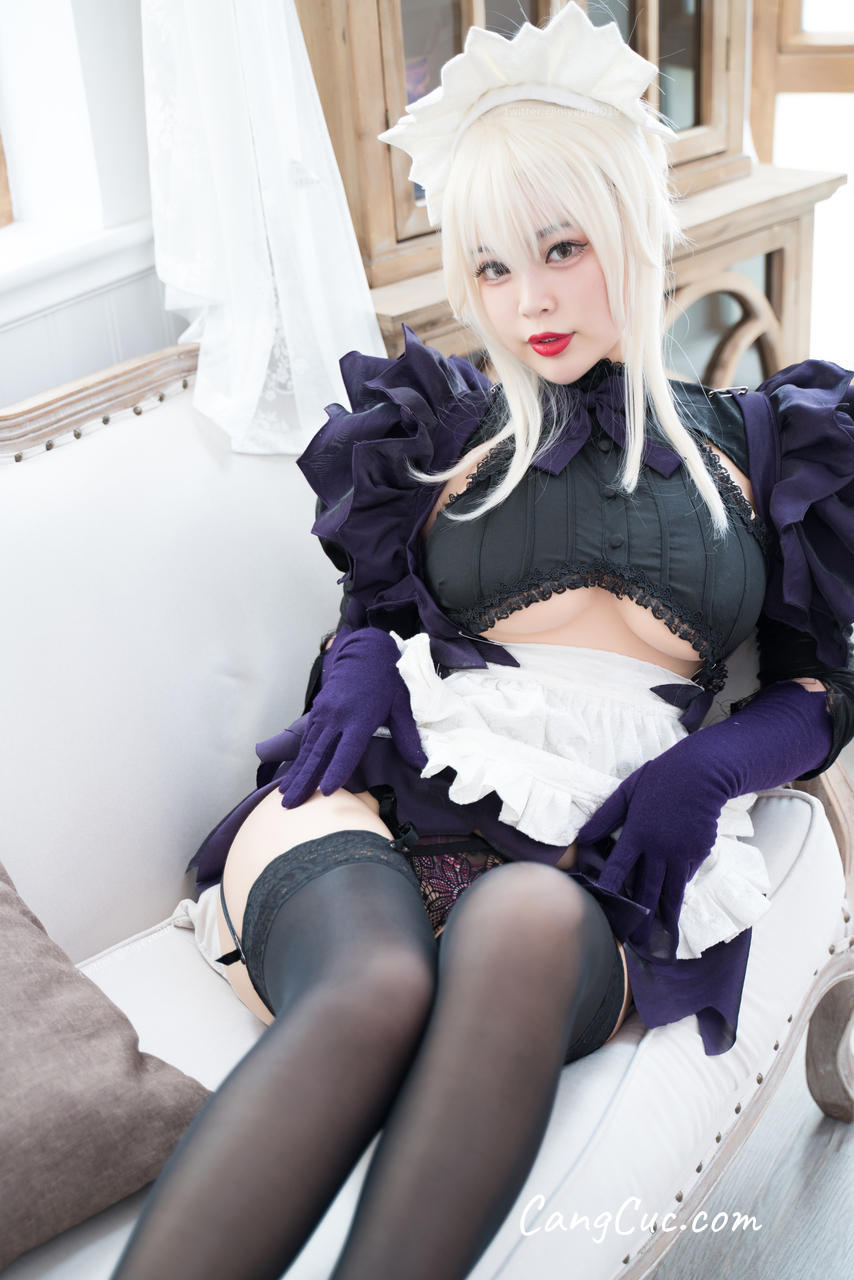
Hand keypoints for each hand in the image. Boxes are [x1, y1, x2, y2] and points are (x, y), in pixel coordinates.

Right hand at [279, 629, 426, 807]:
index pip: (347, 751)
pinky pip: (307, 740)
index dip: (337, 771)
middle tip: (290, 805)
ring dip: (296, 774)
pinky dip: (298, 759)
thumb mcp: (402, 704)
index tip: (326, 791)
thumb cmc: (388, 680)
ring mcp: (325, 713)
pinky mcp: (318, 711)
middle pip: (319, 755)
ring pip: (308, 749)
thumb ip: (407, 735)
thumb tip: (422, 765)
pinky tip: (292, 775)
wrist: (367, 651)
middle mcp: (338, 717)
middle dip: (305, 782)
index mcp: (360, 717)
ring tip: (285, 798)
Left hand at [577, 753, 721, 949]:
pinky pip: (685, 876)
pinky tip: (672, 906)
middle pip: (648, 889)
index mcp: (638, 832)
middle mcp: (660, 848)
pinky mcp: (698, 853)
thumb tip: (583, 837)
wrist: (702, 774)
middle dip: (642, 917)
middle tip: (636, 941)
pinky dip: (678, 889)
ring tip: (659, 937)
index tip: (602, 907)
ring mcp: (681, 853)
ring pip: (671, 890)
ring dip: (664, 915)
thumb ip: (605, 816)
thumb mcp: (627, 791)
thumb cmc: (660, 779)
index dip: (610, 888)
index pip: (620, 867)